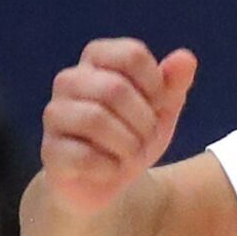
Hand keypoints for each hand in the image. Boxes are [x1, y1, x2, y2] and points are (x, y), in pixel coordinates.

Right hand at [40, 38, 196, 215]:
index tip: (157, 105)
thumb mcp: (162, 109)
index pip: (131, 54)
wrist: (111, 181)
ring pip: (95, 120)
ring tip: (130, 153)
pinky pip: (84, 157)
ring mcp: (55, 115)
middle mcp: (69, 81)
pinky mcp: (50, 150)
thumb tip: (186, 57)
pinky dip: (110, 168)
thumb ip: (174, 83)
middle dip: (144, 121)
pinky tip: (110, 169)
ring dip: (128, 145)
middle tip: (145, 137)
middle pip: (115, 89)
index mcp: (97, 62)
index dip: (156, 85)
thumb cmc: (134, 134)